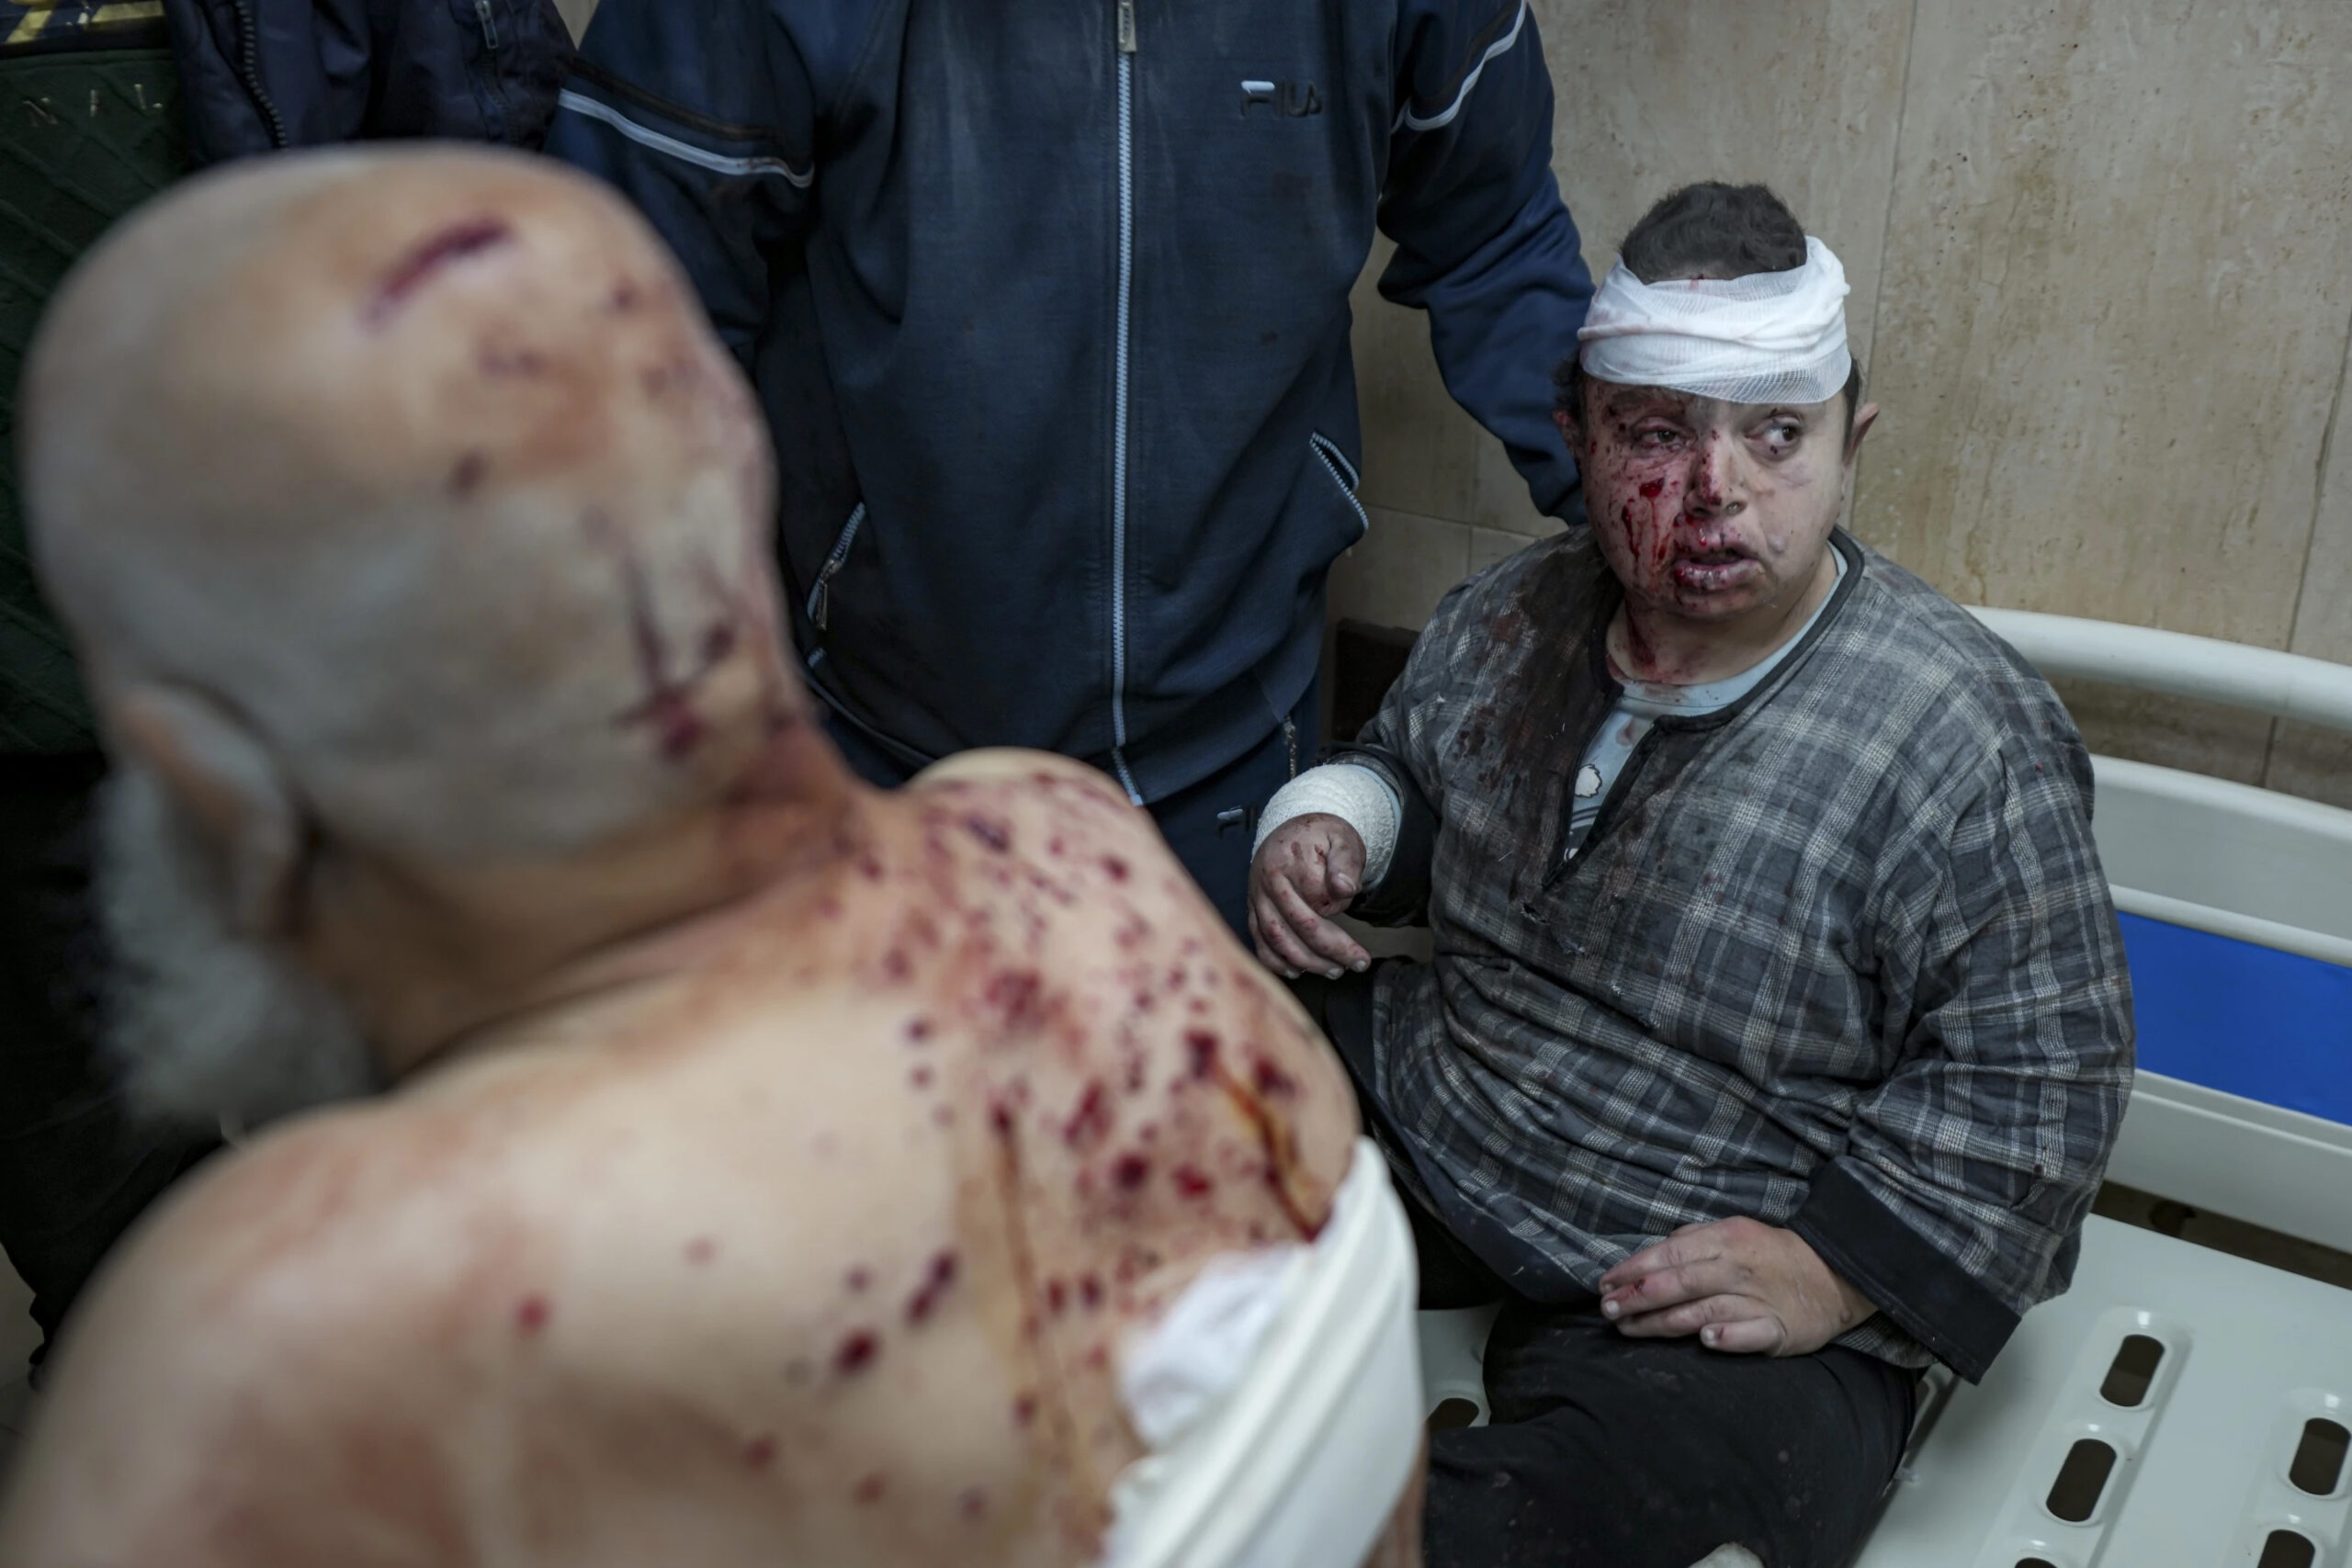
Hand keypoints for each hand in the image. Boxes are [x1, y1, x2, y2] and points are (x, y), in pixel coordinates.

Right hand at [1248, 813, 1371, 979]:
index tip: (1360, 926)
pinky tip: (1296, 972)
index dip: (1341, 912)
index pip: (1317, 898)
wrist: (1293, 830)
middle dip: (1330, 950)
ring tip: (1333, 970)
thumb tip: (1345, 888)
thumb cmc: (1321, 837)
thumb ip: (1346, 861)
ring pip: (1277, 939)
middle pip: (1298, 925)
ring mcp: (1257, 898)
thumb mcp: (1342, 838)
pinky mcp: (1253, 910)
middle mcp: (1267, 881)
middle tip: (1357, 963)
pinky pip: (1259, 941)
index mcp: (1289, 861)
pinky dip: (1275, 962)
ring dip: (1306, 961)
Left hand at [1598, 1216, 1874, 1355]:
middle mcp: (1739, 1269)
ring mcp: (1760, 1301)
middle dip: (1638, 1297)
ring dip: (1664, 1322)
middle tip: (1608, 1311)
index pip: (1670, 1254)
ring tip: (1631, 1329)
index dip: (1633, 1270)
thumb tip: (1649, 1257)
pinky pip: (1752, 1334)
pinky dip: (1729, 1337)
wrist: (1834, 1274)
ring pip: (1704, 1311)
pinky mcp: (1780, 1330)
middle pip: (1680, 1283)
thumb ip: (1692, 1242)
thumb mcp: (1732, 1232)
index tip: (1604, 1285)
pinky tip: (1707, 1342)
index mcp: (1725, 1240)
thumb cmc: (1769, 1254)